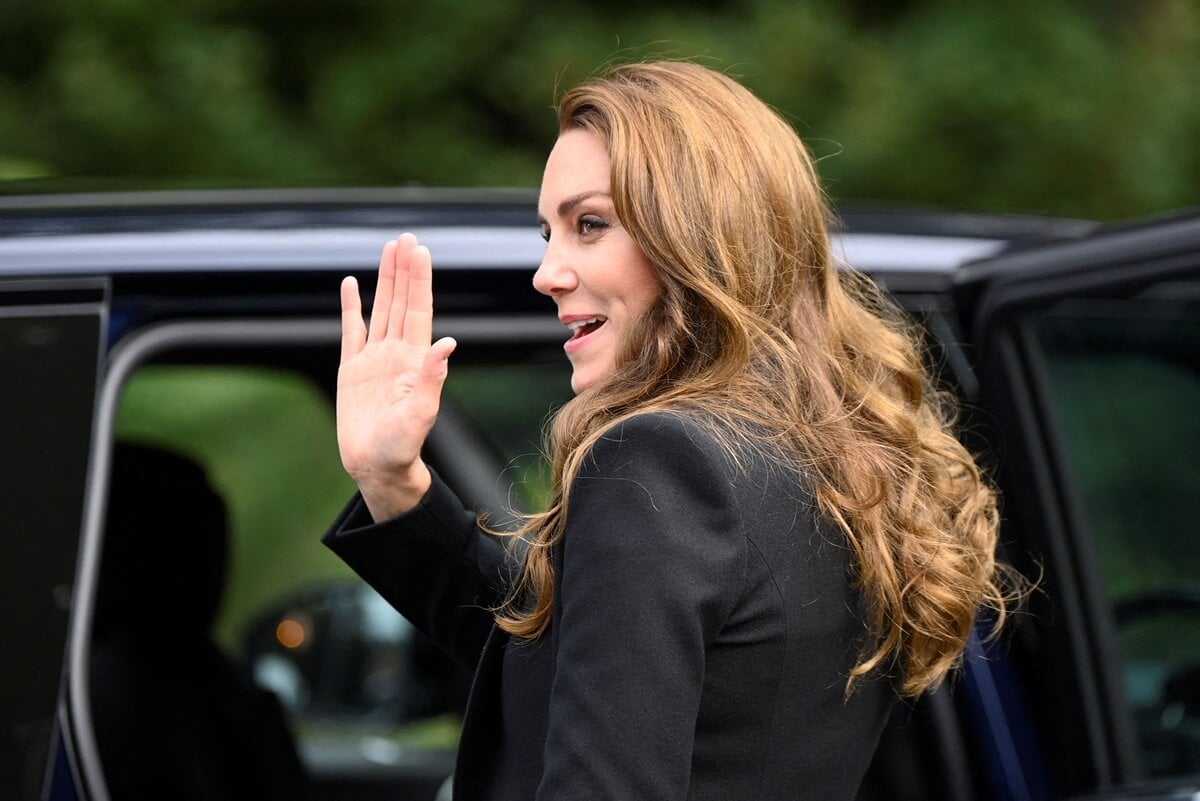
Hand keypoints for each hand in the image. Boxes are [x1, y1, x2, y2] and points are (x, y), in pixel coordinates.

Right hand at [337, 234, 456, 520]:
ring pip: (380, 309)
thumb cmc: (402, 447)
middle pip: (401, 302)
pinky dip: (351, 307)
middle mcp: (397, 354)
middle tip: (406, 238)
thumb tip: (448, 344)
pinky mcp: (353, 370)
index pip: (418, 311)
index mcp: (415, 361)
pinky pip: (351, 331)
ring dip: (384, 280)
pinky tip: (350, 284)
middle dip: (404, 270)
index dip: (419, 282)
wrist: (377, 467)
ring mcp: (375, 359)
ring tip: (387, 249)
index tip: (420, 252)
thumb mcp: (420, 414)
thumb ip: (432, 379)